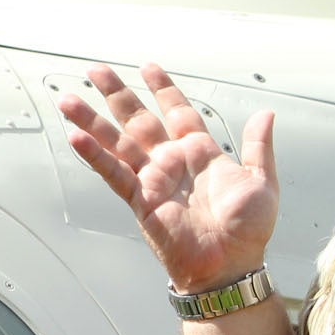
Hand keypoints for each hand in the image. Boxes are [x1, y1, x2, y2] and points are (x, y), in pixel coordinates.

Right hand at [58, 62, 277, 291]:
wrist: (231, 266)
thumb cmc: (249, 232)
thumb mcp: (262, 184)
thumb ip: (259, 147)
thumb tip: (267, 114)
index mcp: (201, 153)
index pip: (178, 113)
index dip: (164, 90)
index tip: (149, 68)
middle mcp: (173, 162)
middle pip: (138, 120)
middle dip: (118, 95)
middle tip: (96, 70)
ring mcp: (154, 180)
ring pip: (117, 142)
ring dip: (93, 121)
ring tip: (68, 99)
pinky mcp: (141, 201)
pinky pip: (114, 174)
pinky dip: (95, 156)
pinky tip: (76, 137)